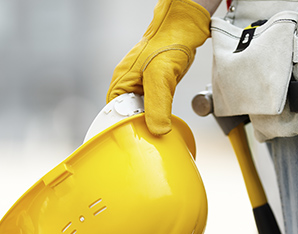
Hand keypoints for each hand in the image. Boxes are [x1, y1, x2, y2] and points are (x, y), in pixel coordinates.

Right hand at [107, 0, 210, 134]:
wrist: (184, 28)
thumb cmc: (167, 44)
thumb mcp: (160, 78)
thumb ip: (158, 106)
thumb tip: (158, 131)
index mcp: (120, 84)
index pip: (114, 116)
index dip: (124, 129)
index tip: (136, 140)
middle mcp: (127, 87)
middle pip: (127, 117)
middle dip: (138, 128)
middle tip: (149, 139)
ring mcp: (141, 87)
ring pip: (141, 113)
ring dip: (149, 122)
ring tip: (156, 132)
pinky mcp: (154, 87)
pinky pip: (152, 107)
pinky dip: (158, 115)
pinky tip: (164, 119)